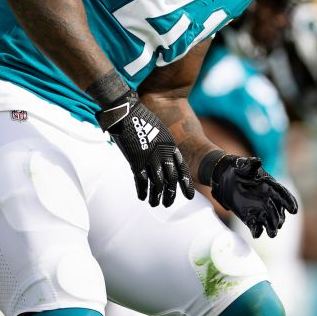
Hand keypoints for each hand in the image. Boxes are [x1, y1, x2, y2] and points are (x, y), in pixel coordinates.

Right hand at [96, 88, 194, 206]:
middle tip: (168, 203)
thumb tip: (162, 156)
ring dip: (157, 196)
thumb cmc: (141, 118)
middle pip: (171, 179)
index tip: (189, 195)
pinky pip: (142, 180)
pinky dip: (142, 190)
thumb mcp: (158, 130)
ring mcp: (150, 158)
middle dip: (171, 193)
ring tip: (155, 204)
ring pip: (157, 183)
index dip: (185, 183)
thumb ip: (162, 144)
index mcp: (170, 146)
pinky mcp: (136, 160)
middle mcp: (163, 153)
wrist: (128, 111)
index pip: (181, 168)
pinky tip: (143, 197)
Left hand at [200, 152, 298, 237]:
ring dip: (272, 227)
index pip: (282, 194)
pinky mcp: (250, 217)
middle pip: (278, 210)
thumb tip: (257, 161)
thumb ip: (250, 164)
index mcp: (270, 186)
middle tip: (279, 224)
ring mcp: (260, 209)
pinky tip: (256, 233)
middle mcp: (268, 199)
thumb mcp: (243, 164)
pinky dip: (256, 230)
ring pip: (269, 220)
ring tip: (272, 234)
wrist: (225, 178)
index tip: (293, 210)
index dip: (288, 202)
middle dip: (279, 217)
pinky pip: (255, 225)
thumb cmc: (238, 169)